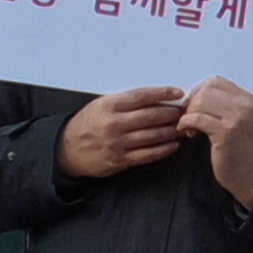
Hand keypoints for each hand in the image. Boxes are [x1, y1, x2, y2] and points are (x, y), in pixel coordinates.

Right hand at [57, 88, 185, 180]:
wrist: (67, 150)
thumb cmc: (86, 125)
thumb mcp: (100, 106)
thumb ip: (124, 102)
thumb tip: (154, 99)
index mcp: (109, 106)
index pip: (141, 96)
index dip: (162, 93)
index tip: (178, 92)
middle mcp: (114, 124)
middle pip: (150, 116)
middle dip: (172, 113)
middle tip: (185, 111)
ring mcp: (117, 143)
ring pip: (152, 135)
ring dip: (171, 131)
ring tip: (182, 127)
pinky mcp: (120, 160)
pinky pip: (147, 154)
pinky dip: (163, 150)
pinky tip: (173, 145)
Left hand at [177, 77, 252, 208]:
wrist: (249, 173)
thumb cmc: (237, 149)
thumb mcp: (234, 120)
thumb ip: (219, 105)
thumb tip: (192, 95)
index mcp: (246, 99)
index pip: (215, 82)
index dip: (199, 92)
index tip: (194, 106)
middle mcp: (244, 105)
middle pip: (206, 90)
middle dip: (192, 104)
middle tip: (189, 119)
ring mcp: (237, 117)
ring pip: (200, 102)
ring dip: (188, 114)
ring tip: (190, 128)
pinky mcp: (226, 131)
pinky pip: (197, 118)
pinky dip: (186, 123)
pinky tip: (188, 132)